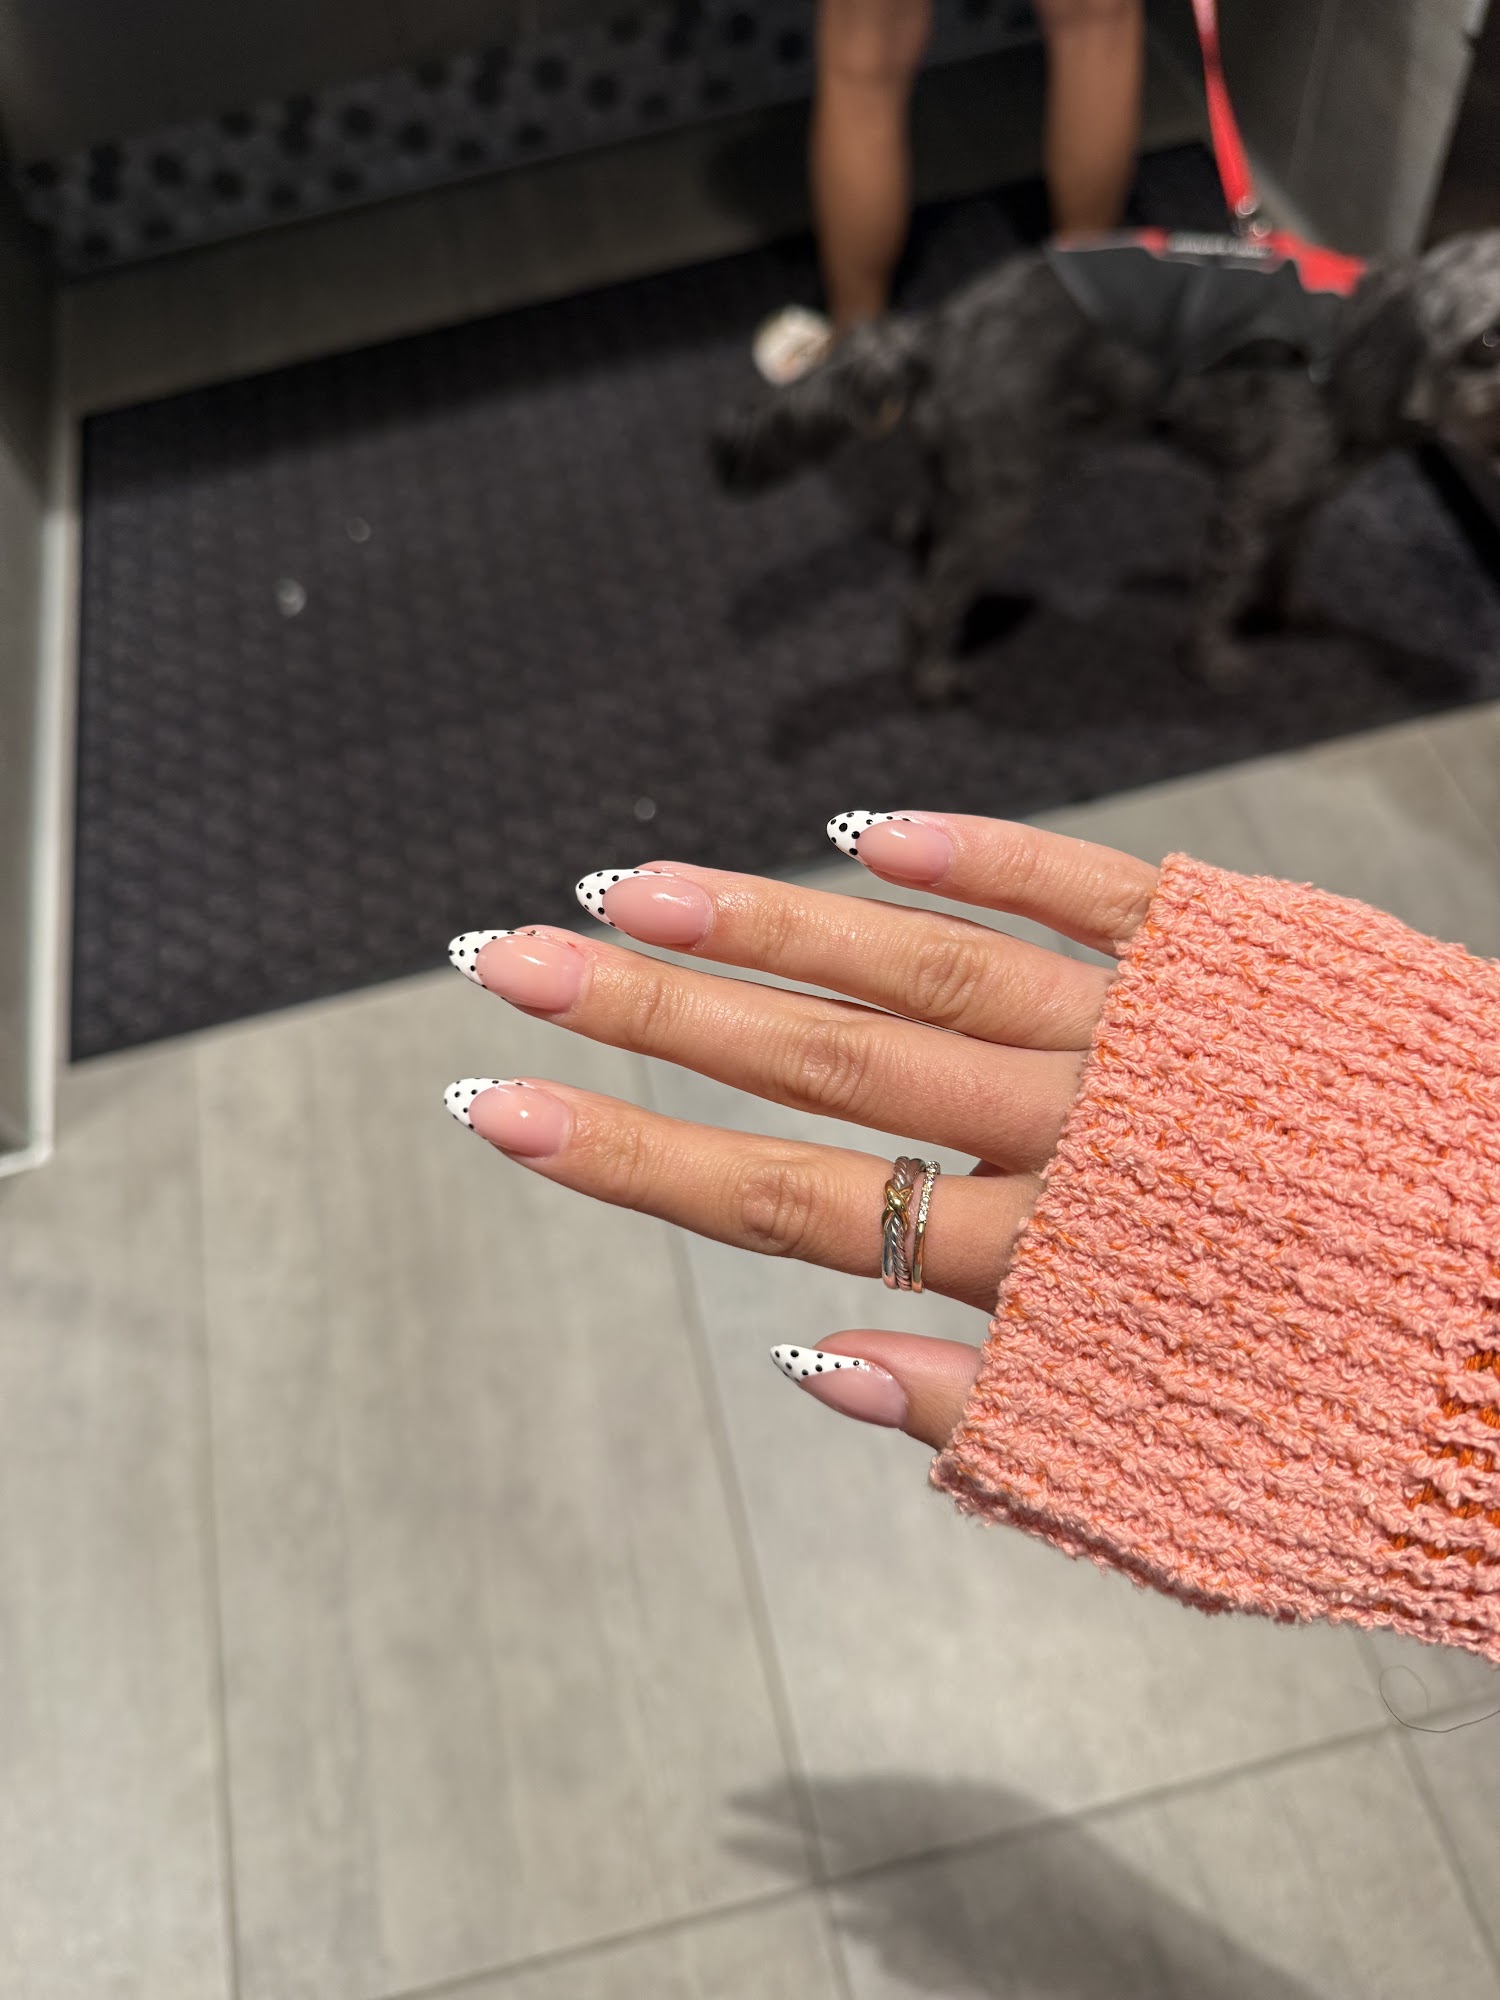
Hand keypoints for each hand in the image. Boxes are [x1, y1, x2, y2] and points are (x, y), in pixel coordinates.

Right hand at [444, 814, 1157, 1450]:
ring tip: (635, 890)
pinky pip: (1089, 890)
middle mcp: (1074, 1134)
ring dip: (772, 924)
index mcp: (1041, 1265)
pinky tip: (866, 834)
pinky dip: (980, 855)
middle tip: (512, 957)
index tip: (498, 1104)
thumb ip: (977, 1411)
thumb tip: (805, 1358)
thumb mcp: (1157, 1463)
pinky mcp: (1224, 961)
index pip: (790, 1202)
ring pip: (924, 968)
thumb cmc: (1324, 1402)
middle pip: (823, 1061)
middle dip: (652, 1012)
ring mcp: (1143, 1036)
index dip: (635, 1154)